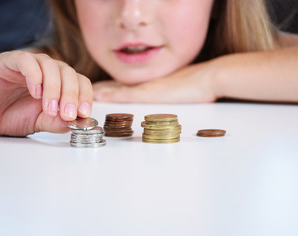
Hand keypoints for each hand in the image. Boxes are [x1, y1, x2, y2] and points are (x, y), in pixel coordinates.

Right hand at [0, 51, 91, 135]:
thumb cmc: (13, 117)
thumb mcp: (42, 123)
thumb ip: (59, 121)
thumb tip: (78, 121)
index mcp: (60, 83)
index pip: (81, 82)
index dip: (85, 96)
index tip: (83, 113)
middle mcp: (48, 71)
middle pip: (69, 73)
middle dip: (71, 95)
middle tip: (67, 114)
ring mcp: (31, 64)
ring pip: (51, 66)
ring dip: (54, 89)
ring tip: (49, 109)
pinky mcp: (10, 60)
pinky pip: (27, 61)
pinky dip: (35, 76)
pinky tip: (35, 93)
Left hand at [93, 62, 217, 103]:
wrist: (208, 78)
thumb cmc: (200, 85)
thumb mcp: (183, 88)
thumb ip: (173, 90)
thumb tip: (173, 94)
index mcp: (154, 83)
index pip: (130, 84)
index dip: (115, 86)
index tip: (103, 87)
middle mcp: (147, 83)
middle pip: (121, 84)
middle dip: (106, 88)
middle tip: (90, 90)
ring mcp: (147, 87)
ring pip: (119, 88)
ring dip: (104, 90)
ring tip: (89, 92)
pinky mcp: (149, 93)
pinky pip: (125, 93)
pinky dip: (112, 94)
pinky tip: (99, 95)